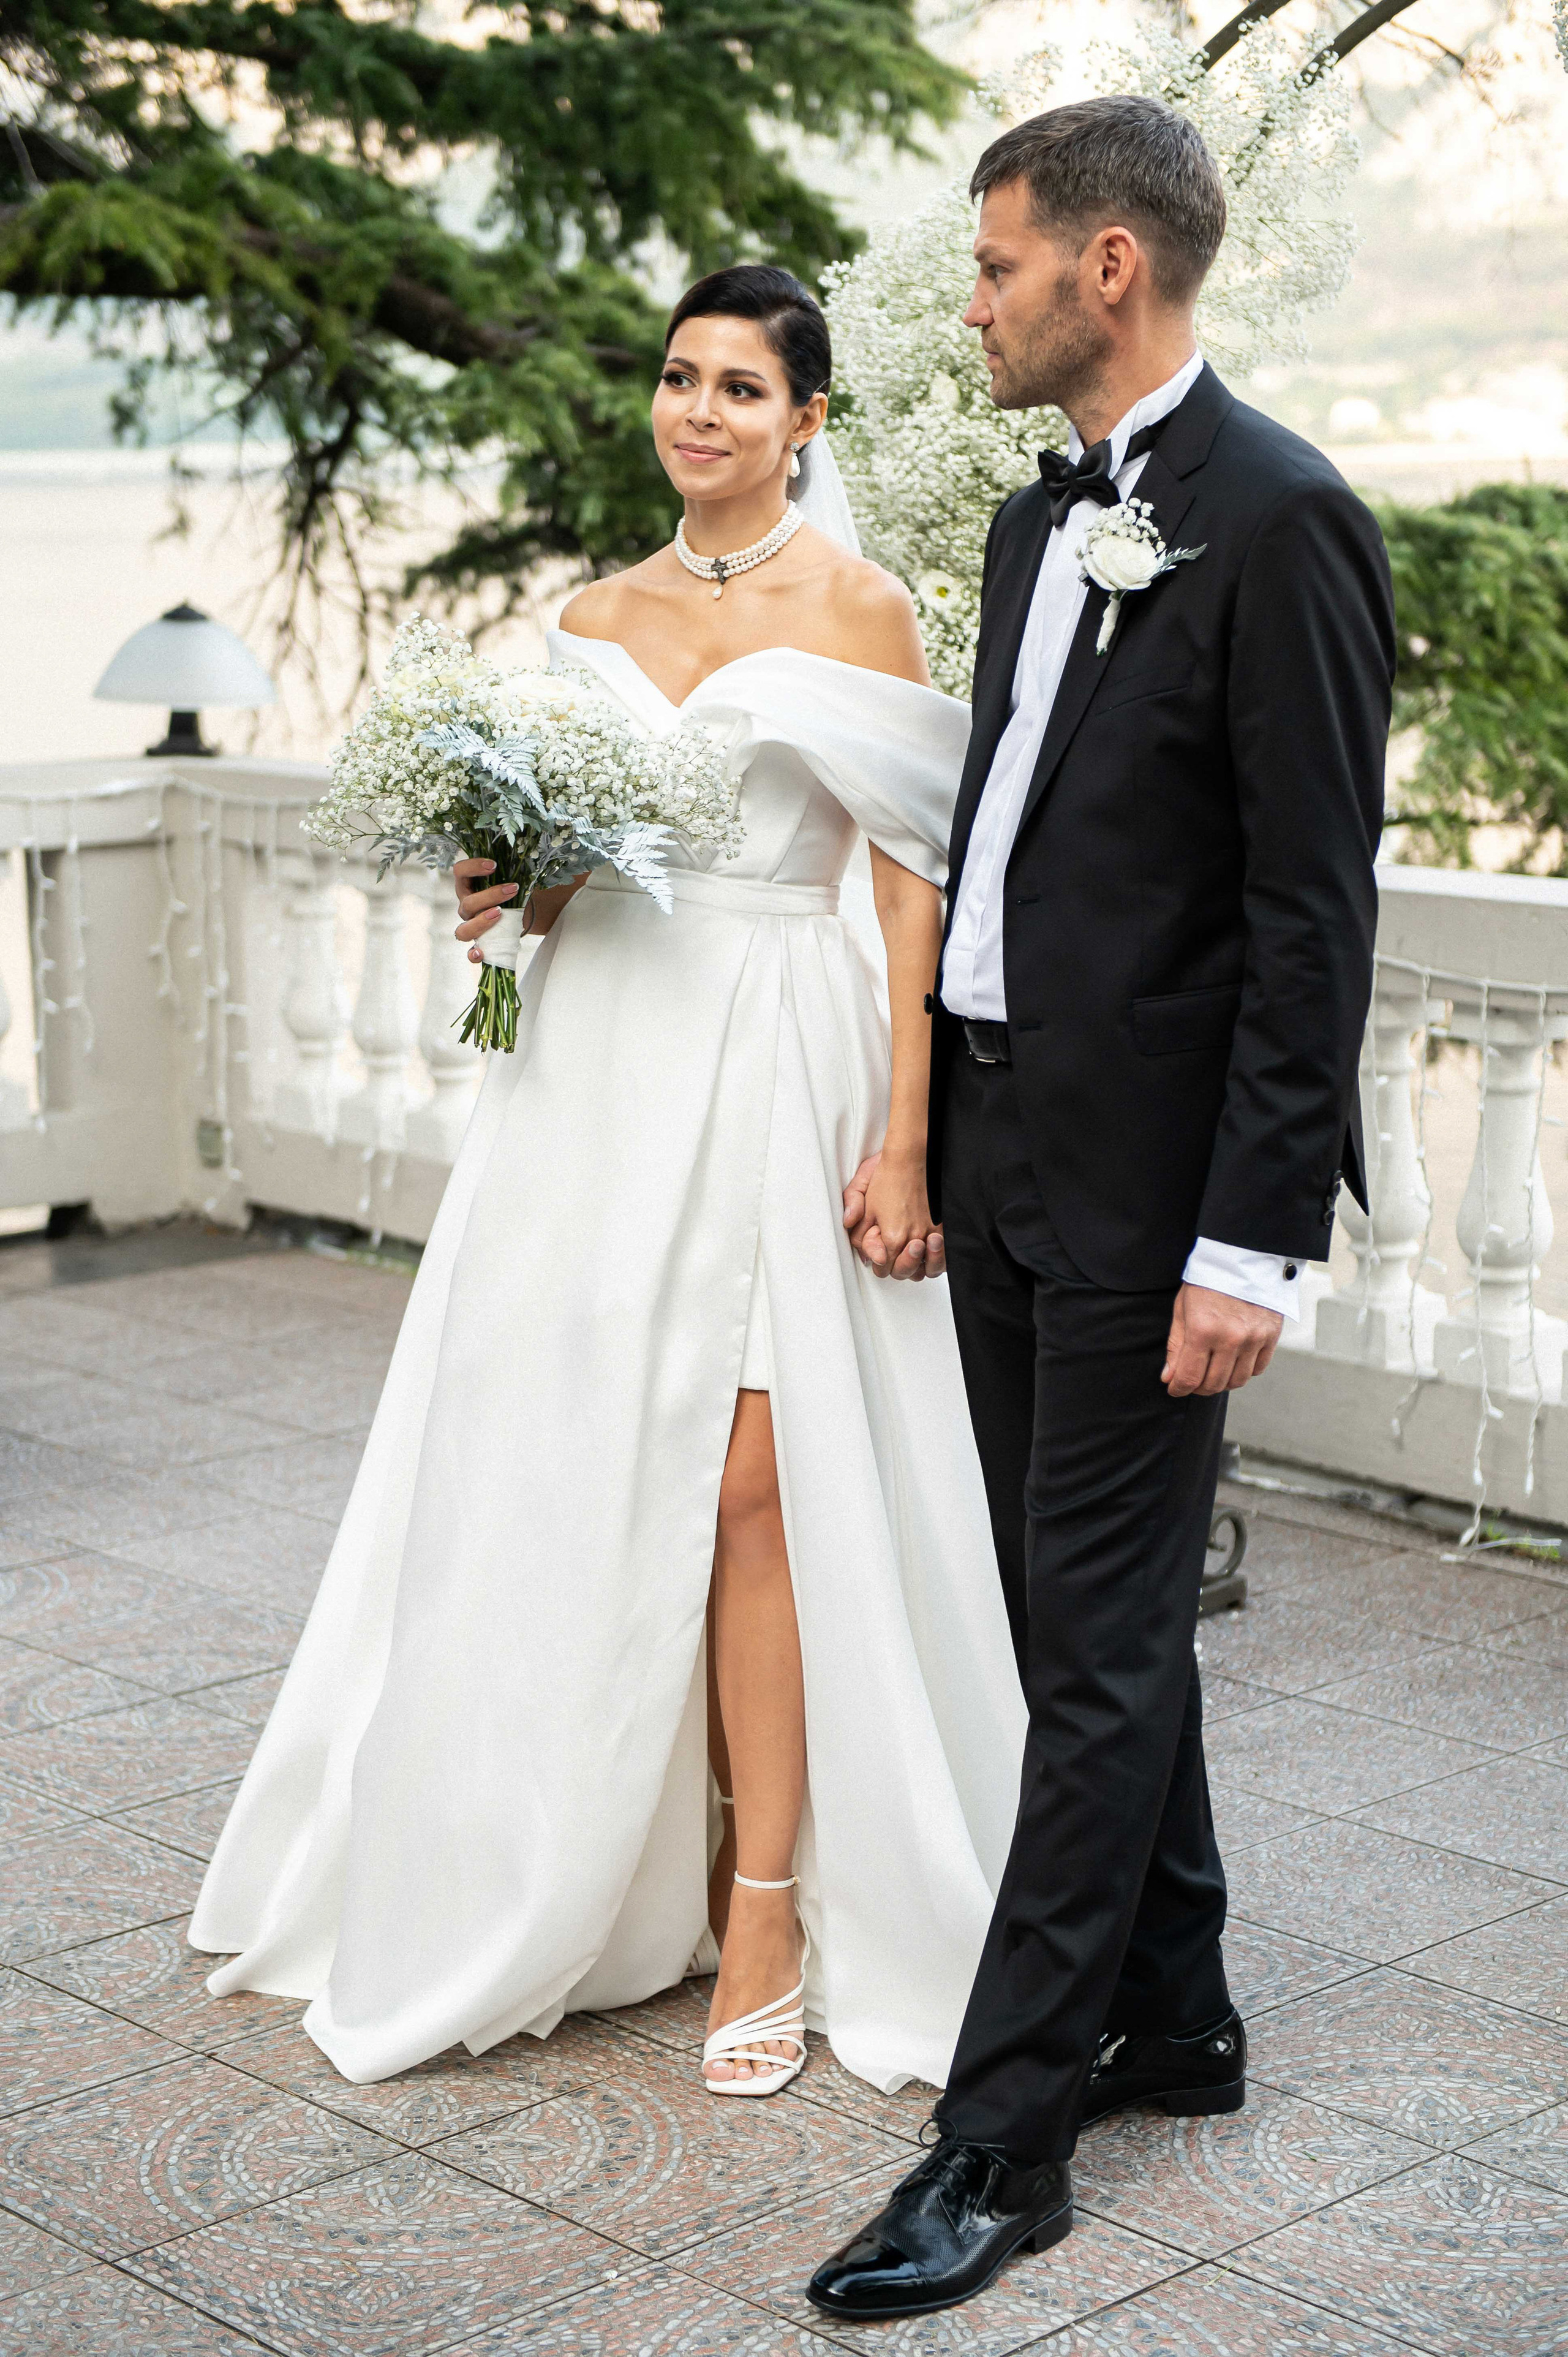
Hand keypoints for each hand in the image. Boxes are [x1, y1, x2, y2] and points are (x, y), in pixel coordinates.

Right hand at [454, 857, 517, 967]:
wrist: (523, 913)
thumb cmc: (514, 892)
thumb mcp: (514, 876)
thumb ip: (515, 866)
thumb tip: (530, 851)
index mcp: (469, 885)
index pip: (460, 871)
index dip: (472, 867)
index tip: (494, 865)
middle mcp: (466, 905)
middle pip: (467, 903)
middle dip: (490, 895)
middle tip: (513, 889)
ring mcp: (471, 926)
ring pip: (464, 929)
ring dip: (481, 922)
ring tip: (500, 914)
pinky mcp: (480, 943)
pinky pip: (470, 953)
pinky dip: (473, 955)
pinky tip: (481, 953)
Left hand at [843, 1150, 944, 1280]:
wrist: (912, 1157)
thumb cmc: (889, 1175)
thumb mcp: (861, 1198)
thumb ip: (856, 1227)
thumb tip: (861, 1250)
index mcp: (893, 1238)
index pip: (885, 1268)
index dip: (880, 1263)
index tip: (881, 1254)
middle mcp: (915, 1239)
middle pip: (906, 1273)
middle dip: (898, 1267)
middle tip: (895, 1255)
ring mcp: (933, 1233)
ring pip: (930, 1269)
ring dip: (921, 1266)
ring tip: (916, 1253)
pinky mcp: (945, 1226)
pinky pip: (947, 1254)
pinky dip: (939, 1258)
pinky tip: (932, 1251)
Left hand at [1162, 1283, 1281, 1396]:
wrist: (1243, 1258)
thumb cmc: (1208, 1280)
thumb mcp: (1182, 1308)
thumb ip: (1176, 1346)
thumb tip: (1170, 1377)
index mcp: (1203, 1330)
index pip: (1189, 1377)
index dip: (1179, 1388)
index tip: (1174, 1388)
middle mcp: (1230, 1338)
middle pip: (1213, 1384)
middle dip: (1198, 1388)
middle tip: (1192, 1381)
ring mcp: (1254, 1339)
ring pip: (1237, 1381)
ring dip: (1221, 1383)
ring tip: (1212, 1372)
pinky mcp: (1271, 1336)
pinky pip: (1257, 1369)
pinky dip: (1244, 1372)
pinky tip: (1233, 1362)